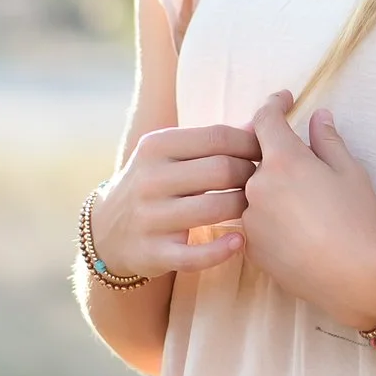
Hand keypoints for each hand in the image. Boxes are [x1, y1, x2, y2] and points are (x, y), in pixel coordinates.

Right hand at [92, 123, 260, 278]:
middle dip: (251, 175)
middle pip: (221, 170)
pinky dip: (221, 250)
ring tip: (254, 209)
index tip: (268, 152)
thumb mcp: (170, 154)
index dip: (251, 143)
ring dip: (243, 209)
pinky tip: (238, 242)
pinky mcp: (152, 252)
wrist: (107, 231)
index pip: (217, 136)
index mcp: (156, 146)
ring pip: (213, 210)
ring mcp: (149, 217)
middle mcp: (149, 179)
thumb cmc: (154, 184)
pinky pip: (195, 255)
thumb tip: (261, 120)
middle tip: (264, 183)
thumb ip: (212, 139)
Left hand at [240, 91, 375, 330]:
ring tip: (297, 196)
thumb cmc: (358, 219)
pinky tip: (294, 225)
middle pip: (253, 156)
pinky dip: (267, 214)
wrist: (354, 277)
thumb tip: (318, 116)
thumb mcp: (350, 172)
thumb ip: (327, 140)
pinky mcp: (250, 246)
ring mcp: (249, 218)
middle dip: (271, 149)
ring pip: (252, 190)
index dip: (273, 105)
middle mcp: (257, 186)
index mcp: (283, 160)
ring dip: (268, 185)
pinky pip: (253, 219)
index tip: (284, 101)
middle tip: (294, 151)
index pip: (265, 120)